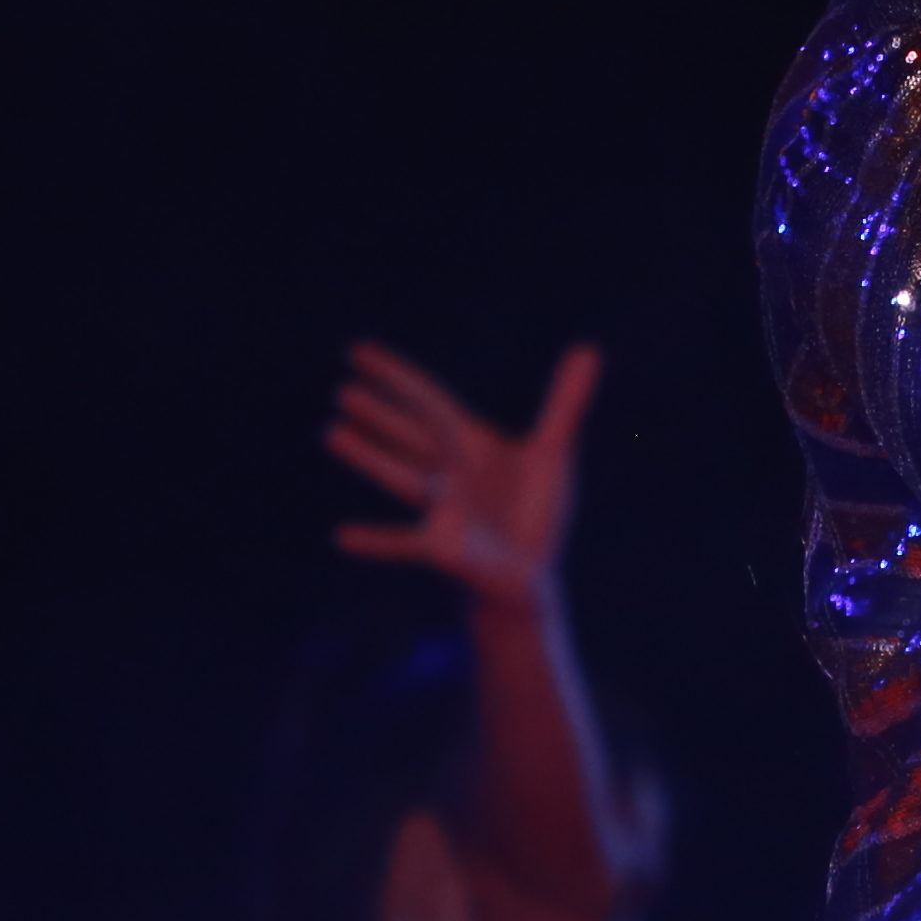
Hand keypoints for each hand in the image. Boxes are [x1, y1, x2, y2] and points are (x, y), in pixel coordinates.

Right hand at [326, 338, 597, 608]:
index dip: (396, 377)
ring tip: (332, 433)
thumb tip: (589, 347)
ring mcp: (443, 509)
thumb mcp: (552, 452)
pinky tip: (343, 536)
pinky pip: (406, 543)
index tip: (359, 352)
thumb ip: (565, 402)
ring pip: (403, 477)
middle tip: (344, 391)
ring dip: (371, 457)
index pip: (429, 402)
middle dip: (381, 414)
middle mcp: (449, 473)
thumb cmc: (533, 511)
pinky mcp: (446, 548)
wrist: (530, 573)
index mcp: (470, 445)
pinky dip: (377, 540)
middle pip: (411, 436)